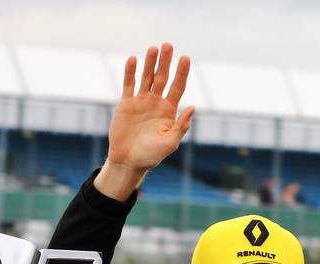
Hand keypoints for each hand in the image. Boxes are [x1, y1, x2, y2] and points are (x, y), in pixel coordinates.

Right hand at [94, 43, 194, 200]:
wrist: (128, 161)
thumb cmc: (151, 156)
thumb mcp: (170, 143)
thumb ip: (181, 126)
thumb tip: (193, 107)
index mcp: (169, 110)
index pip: (178, 87)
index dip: (182, 73)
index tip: (186, 58)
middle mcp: (156, 102)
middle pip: (162, 77)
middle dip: (166, 62)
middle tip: (168, 45)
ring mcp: (141, 101)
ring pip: (146, 77)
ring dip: (149, 63)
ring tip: (153, 48)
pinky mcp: (126, 103)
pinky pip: (128, 84)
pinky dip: (130, 72)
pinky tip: (133, 59)